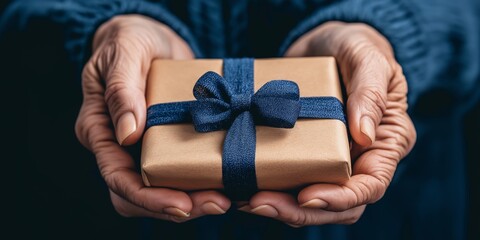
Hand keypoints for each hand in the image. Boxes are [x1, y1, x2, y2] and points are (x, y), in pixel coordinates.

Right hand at [75, 15, 229, 221]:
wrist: (153, 38)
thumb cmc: (130, 39)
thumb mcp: (125, 54)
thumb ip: (122, 90)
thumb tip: (128, 134)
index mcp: (99, 130)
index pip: (117, 177)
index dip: (148, 197)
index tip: (181, 205)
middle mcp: (119, 146)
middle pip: (140, 195)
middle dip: (175, 207)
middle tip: (216, 203)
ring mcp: (144, 147)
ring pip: (162, 189)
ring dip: (193, 199)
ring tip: (225, 199)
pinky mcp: (168, 143)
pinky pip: (181, 171)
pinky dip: (201, 181)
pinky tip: (225, 181)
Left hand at [239, 22, 415, 225]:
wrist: (325, 43)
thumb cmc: (356, 46)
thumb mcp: (368, 59)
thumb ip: (370, 93)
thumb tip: (366, 135)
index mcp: (385, 142)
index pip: (370, 186)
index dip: (340, 198)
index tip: (307, 196)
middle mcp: (359, 159)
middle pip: (337, 204)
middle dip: (301, 210)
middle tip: (261, 202)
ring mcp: (330, 159)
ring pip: (310, 200)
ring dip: (280, 206)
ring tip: (247, 200)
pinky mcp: (303, 154)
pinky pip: (290, 180)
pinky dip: (270, 188)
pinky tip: (245, 186)